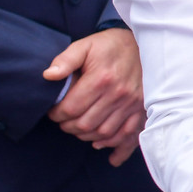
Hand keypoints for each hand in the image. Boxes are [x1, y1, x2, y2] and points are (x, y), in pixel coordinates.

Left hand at [45, 27, 144, 164]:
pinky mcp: (141, 110)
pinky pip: (128, 135)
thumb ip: (65, 60)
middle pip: (85, 124)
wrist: (144, 44)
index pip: (71, 109)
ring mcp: (132, 105)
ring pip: (103, 133)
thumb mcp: (85, 45)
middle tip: (63, 121)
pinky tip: (102, 147)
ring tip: (78, 129)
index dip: (57, 114)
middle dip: (68, 126)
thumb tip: (48, 76)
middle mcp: (118, 95)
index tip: (53, 111)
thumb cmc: (110, 46)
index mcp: (101, 79)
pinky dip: (114, 146)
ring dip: (86, 136)